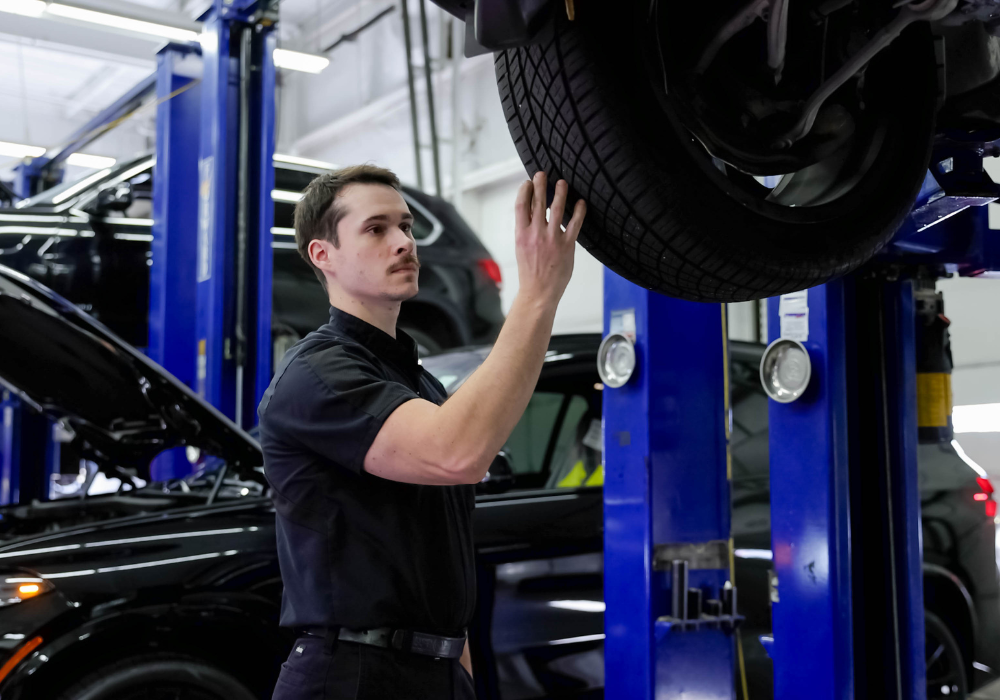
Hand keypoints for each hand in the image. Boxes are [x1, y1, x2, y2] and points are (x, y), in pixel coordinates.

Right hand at [513, 172, 586, 306]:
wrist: (538, 292)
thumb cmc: (530, 272)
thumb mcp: (521, 249)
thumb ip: (526, 231)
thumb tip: (534, 215)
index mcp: (521, 234)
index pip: (521, 205)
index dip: (524, 190)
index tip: (528, 182)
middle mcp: (536, 234)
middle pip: (537, 202)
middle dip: (540, 185)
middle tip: (542, 173)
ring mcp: (552, 239)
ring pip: (557, 209)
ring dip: (560, 193)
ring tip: (562, 183)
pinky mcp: (567, 246)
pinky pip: (575, 224)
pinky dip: (579, 211)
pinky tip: (581, 203)